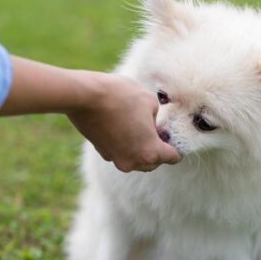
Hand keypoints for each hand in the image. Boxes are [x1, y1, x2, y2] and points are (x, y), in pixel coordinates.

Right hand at [66, 72, 180, 171]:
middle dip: (156, 148)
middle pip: (153, 162)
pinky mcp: (101, 151)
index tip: (171, 135)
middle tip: (155, 129)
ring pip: (134, 158)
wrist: (85, 96)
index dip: (175, 146)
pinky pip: (118, 151)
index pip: (173, 157)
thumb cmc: (121, 96)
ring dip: (139, 147)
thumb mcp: (150, 101)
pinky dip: (122, 143)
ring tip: (137, 125)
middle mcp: (133, 161)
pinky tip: (120, 124)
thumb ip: (156, 118)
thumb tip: (152, 124)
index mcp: (150, 152)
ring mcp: (114, 158)